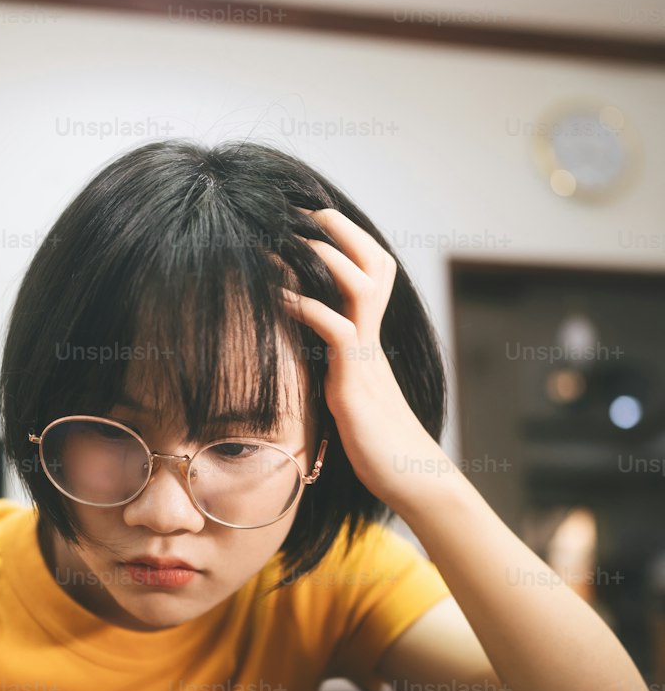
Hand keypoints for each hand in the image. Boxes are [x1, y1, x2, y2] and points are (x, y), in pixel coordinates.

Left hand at [280, 206, 444, 509]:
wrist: (412, 483)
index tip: (313, 221)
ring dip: (326, 257)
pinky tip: (279, 300)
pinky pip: (336, 331)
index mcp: (370, 342)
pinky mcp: (355, 384)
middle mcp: (372, 341)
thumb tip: (302, 365)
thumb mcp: (348, 400)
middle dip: (342, 231)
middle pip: (374, 264)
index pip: (373, 274)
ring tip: (292, 239)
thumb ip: (332, 375)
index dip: (349, 242)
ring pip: (359, 286)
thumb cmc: (377, 449)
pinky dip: (307, 309)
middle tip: (307, 208)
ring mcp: (366, 359)